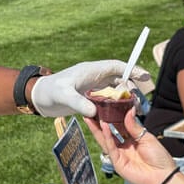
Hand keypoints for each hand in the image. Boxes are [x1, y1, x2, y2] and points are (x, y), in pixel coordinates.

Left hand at [30, 59, 152, 116]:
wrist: (39, 98)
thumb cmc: (50, 91)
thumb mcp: (63, 96)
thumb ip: (78, 102)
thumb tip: (94, 112)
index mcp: (91, 71)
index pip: (116, 67)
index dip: (131, 70)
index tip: (145, 77)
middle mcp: (94, 77)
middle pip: (120, 80)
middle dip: (132, 90)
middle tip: (140, 104)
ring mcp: (93, 88)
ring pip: (116, 91)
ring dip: (126, 100)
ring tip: (136, 112)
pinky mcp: (90, 98)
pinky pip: (108, 101)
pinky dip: (117, 107)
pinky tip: (123, 117)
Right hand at [83, 107, 177, 183]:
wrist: (162, 176)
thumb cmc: (159, 158)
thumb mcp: (146, 137)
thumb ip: (134, 126)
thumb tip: (128, 111)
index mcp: (132, 140)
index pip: (118, 126)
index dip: (111, 117)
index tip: (105, 107)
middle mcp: (124, 147)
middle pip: (109, 133)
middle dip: (99, 122)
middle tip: (92, 110)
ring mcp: (119, 155)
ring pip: (105, 140)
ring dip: (98, 129)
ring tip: (91, 116)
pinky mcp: (117, 162)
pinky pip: (110, 148)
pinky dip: (107, 137)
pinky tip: (104, 127)